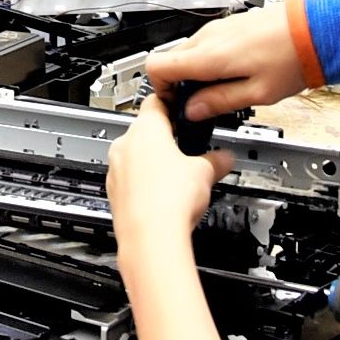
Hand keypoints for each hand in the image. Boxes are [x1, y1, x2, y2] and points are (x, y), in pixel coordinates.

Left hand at [106, 99, 233, 260]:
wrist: (149, 239)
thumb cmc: (170, 200)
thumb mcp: (205, 172)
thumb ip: (216, 159)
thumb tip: (225, 158)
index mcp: (145, 129)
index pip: (157, 101)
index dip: (174, 104)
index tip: (184, 110)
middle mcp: (124, 145)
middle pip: (146, 130)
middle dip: (167, 138)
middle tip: (189, 149)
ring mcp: (116, 170)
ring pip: (136, 156)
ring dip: (155, 162)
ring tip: (179, 177)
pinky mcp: (114, 193)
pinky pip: (131, 179)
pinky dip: (146, 183)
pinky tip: (165, 196)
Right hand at [143, 7, 310, 123]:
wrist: (314, 29)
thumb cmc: (291, 59)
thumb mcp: (256, 94)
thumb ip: (219, 102)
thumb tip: (193, 111)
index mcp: (208, 56)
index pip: (156, 66)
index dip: (160, 90)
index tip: (176, 104)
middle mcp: (207, 38)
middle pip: (171, 61)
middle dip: (181, 85)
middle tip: (203, 104)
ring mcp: (218, 29)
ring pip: (189, 53)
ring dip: (197, 74)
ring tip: (225, 90)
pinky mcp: (230, 26)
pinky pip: (207, 45)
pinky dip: (211, 62)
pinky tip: (236, 74)